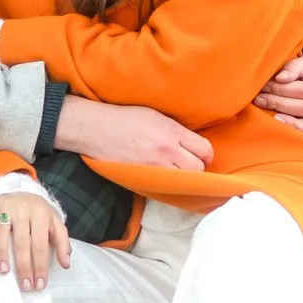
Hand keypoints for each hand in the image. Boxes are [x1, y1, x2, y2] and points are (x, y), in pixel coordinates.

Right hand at [0, 191, 70, 290]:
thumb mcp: (54, 224)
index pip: (41, 244)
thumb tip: (66, 264)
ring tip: (4, 271)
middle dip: (24, 266)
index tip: (39, 284)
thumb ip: (62, 243)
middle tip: (25, 285)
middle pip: (22, 241)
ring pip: (2, 231)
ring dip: (2, 253)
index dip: (41, 266)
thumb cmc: (38, 214)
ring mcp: (6, 207)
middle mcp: (23, 210)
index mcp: (41, 215)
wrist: (21, 191)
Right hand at [54, 96, 213, 170]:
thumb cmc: (124, 117)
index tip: (201, 155)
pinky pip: (165, 187)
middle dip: (198, 168)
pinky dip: (169, 185)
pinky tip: (165, 180)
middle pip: (198, 168)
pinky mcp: (142, 177)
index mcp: (171, 131)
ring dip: (184, 179)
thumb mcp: (155, 115)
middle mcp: (166, 149)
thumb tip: (192, 142)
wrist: (96, 128)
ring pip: (184, 181)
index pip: (204, 149)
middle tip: (190, 165)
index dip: (206, 155)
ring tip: (178, 173)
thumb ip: (176, 129)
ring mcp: (154, 166)